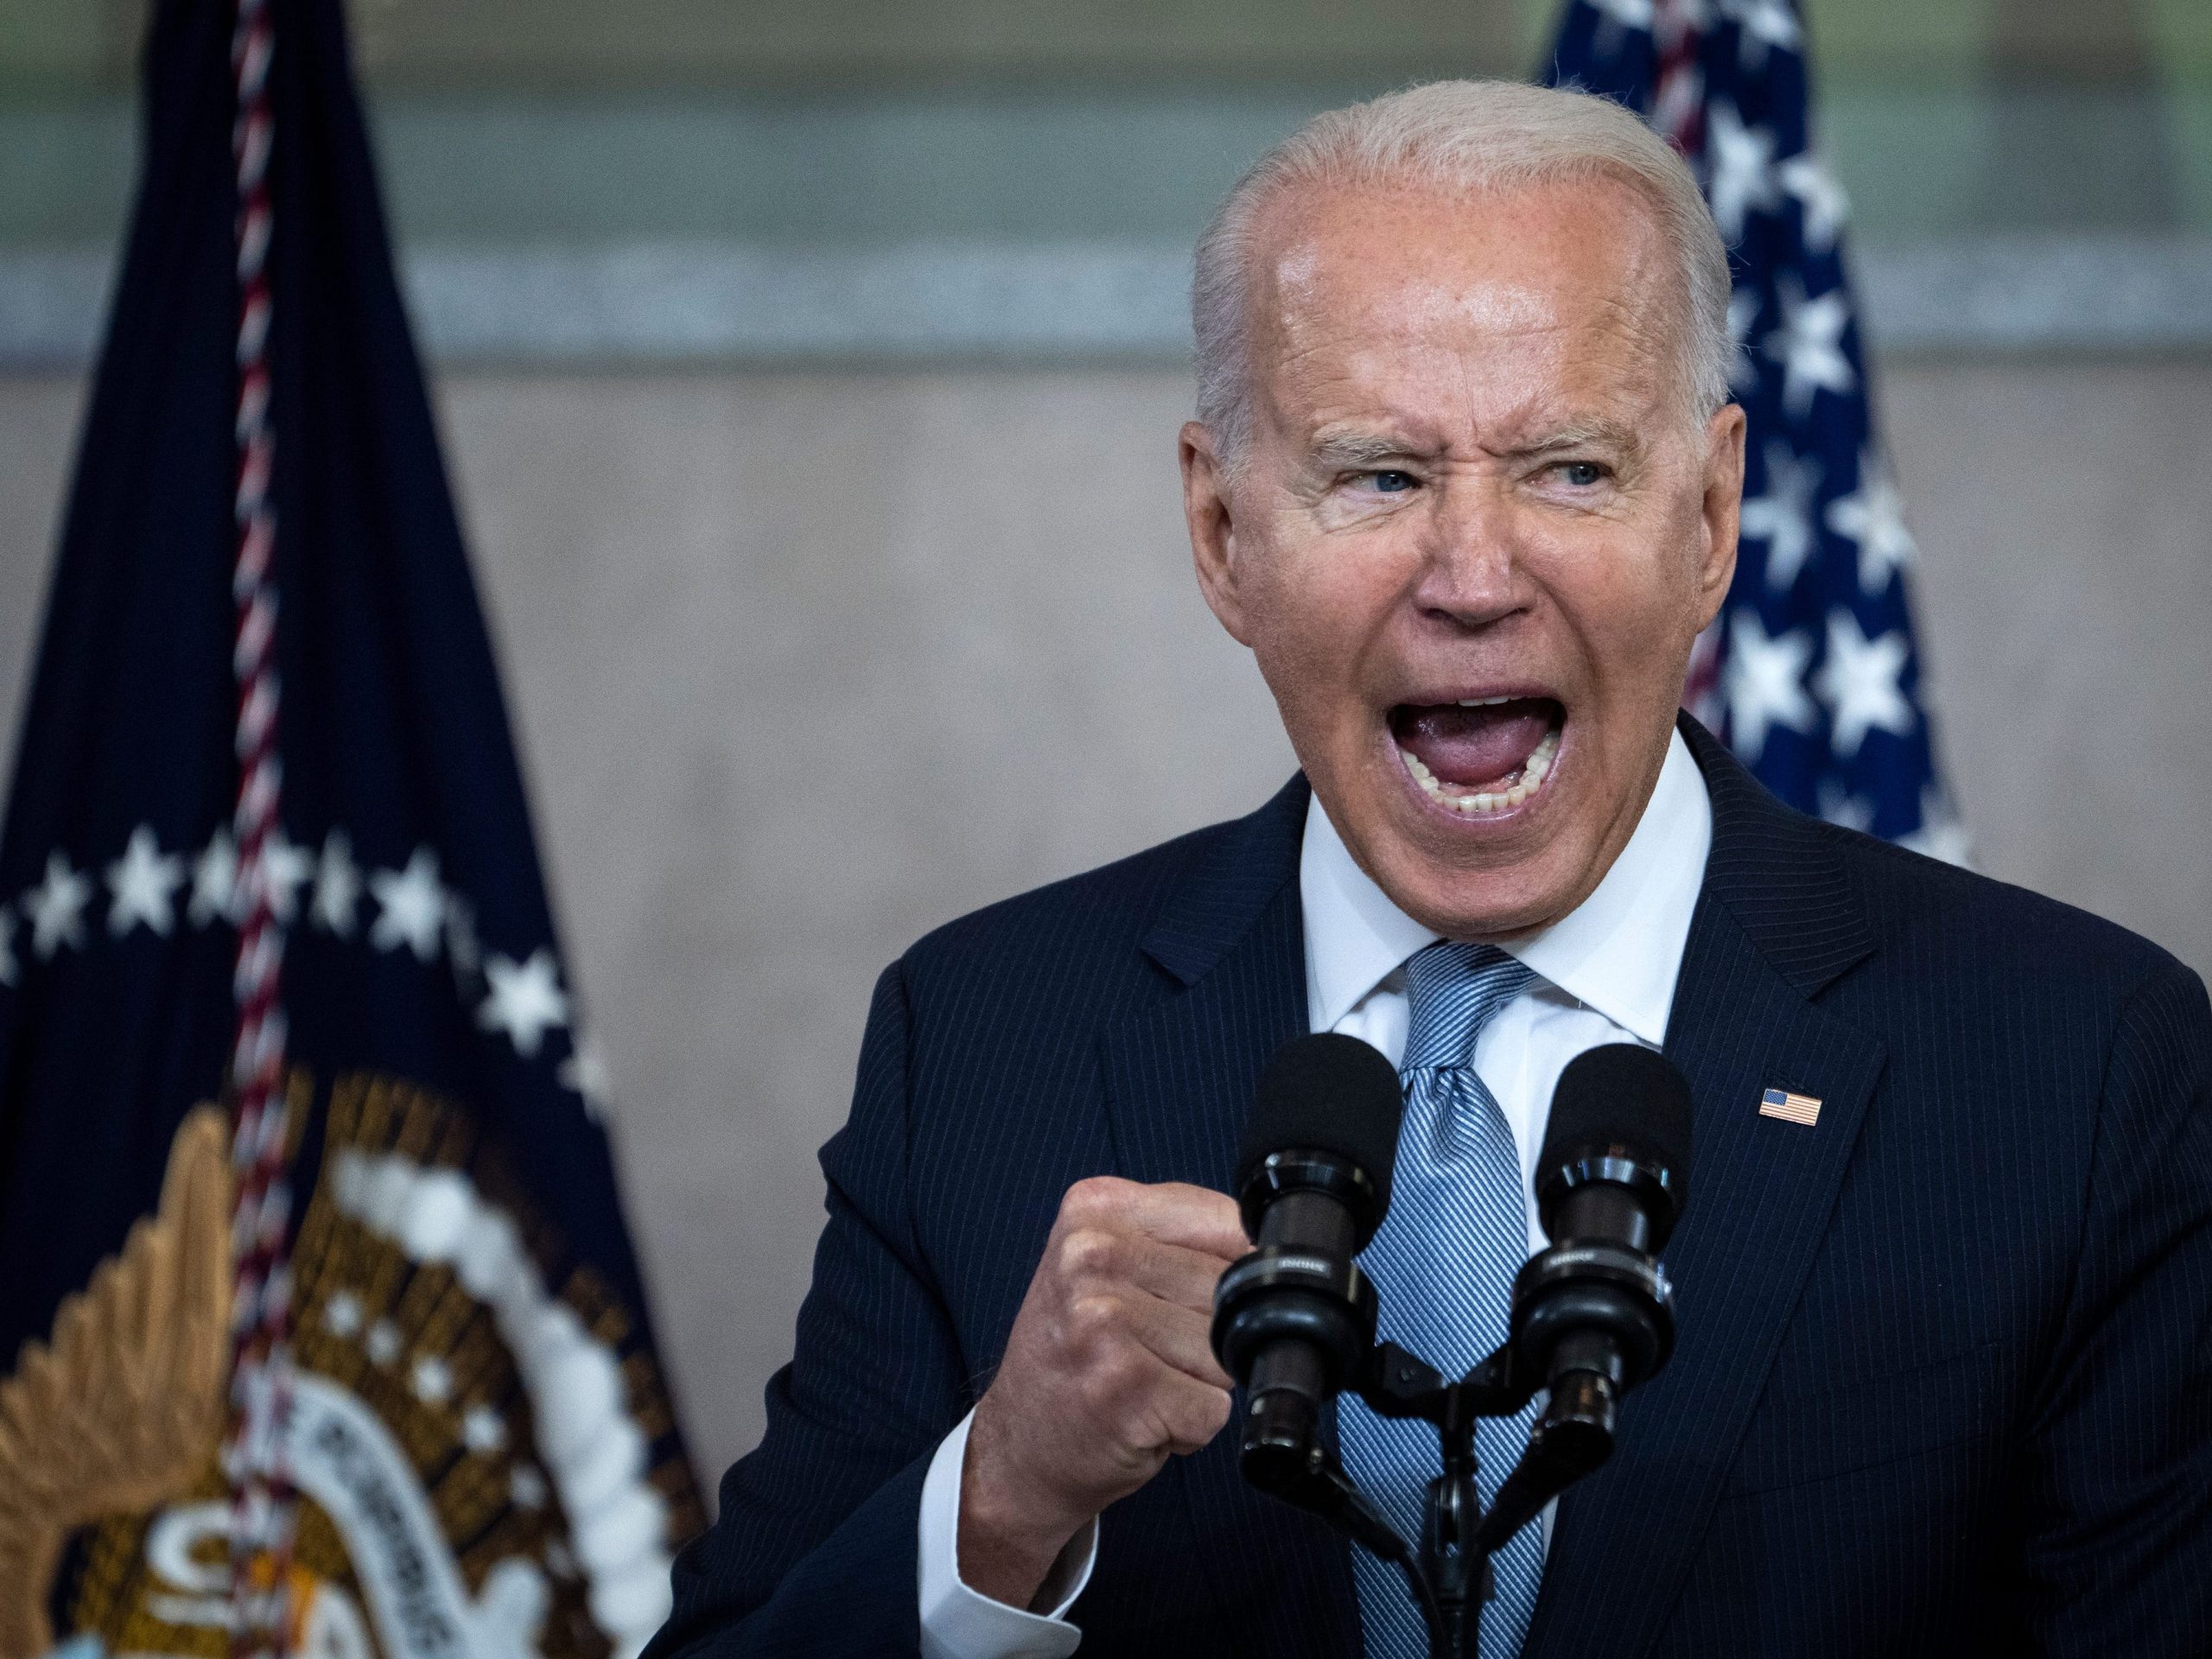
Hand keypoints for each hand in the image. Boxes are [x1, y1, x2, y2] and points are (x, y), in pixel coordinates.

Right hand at [958, 1176, 1248, 1607]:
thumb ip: (1181, 1240)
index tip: (1185, 1301)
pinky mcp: (1122, 1390)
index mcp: (1095, 1209)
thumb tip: (1273, 1250)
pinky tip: (1140, 1417)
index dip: (1231, 1274)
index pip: (1227, 1222)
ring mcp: (1103, 1323)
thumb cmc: (1077, 1351)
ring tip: (1142, 1382)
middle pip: (1231, 1291)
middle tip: (1148, 1351)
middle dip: (1212, 1334)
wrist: (1019, 1444)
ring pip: (1228, 1352)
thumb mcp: (1108, 1265)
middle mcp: (1090, 1257)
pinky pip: (1214, 1409)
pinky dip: (1191, 1428)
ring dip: (1200, 1384)